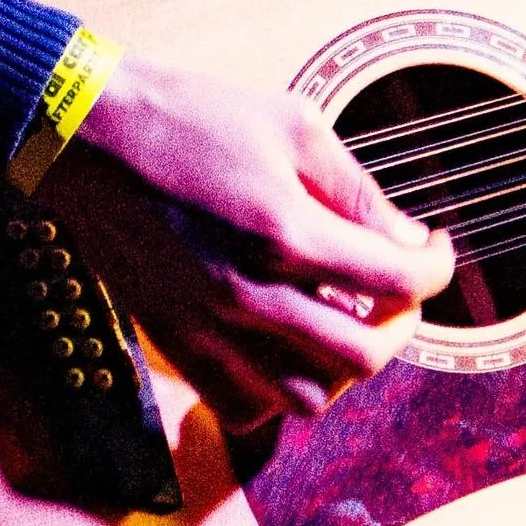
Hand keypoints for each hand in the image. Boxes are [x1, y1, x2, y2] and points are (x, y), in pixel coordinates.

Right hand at [43, 57, 454, 430]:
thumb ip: (355, 189)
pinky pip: (243, 409)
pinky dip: (277, 394)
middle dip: (399, 322)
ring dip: (341, 365)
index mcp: (285, 232)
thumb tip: (405, 236)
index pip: (398, 282)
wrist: (89, 135)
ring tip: (341, 319)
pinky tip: (284, 349)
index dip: (435, 266)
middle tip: (395, 288)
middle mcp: (250, 295)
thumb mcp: (292, 124)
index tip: (433, 248)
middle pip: (364, 354)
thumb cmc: (189, 116)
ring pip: (308, 396)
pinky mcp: (177, 343)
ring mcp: (210, 329)